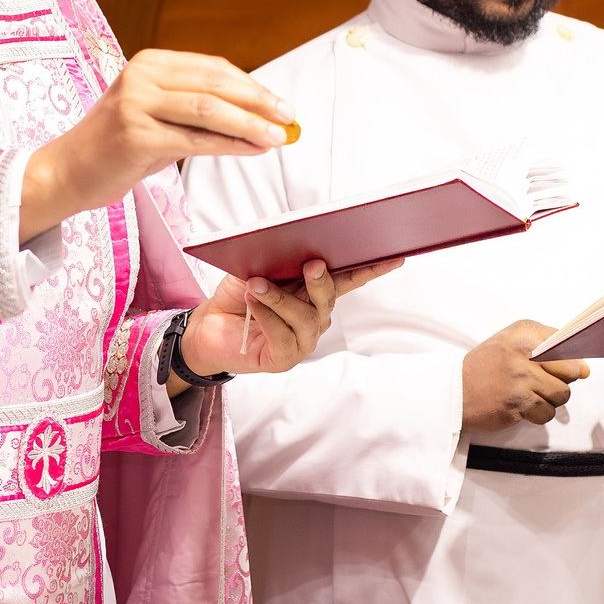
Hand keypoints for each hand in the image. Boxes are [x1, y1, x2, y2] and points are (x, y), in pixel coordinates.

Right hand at [21, 51, 291, 240]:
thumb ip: (196, 108)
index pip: (212, 68)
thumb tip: (256, 115)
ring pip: (210, 110)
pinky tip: (251, 150)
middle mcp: (141, 76)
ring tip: (277, 137)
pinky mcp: (136, 136)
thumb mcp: (155, 113)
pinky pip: (196, 140)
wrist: (67, 171)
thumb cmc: (116, 146)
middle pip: (215, 84)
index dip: (251, 85)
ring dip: (250, 124)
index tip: (279, 103)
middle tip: (288, 116)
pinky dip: (230, 145)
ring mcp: (136, 104)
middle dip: (259, 101)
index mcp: (148, 63)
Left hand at [179, 257, 400, 383]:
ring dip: (280, 298)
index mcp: (314, 291)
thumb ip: (274, 259)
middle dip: (321, 280)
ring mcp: (303, 340)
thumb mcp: (255, 268)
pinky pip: (283, 337)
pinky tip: (253, 306)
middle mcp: (315, 316)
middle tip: (311, 263)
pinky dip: (268, 318)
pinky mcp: (284, 358)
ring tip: (257, 285)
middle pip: (329, 297)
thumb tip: (287, 245)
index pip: (348, 278)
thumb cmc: (238, 295)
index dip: (371, 269)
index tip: (394, 256)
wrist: (208, 326)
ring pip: (305, 317)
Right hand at [462, 321, 583, 430]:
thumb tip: (586, 370)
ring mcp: (521, 378)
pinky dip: (538, 414)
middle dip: (562, 381)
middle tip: (541, 383)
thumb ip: (551, 348)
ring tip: (530, 395)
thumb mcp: (513, 343)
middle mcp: (524, 352)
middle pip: (571, 370)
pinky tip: (522, 407)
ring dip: (550, 400)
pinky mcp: (518, 403)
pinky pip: (547, 413)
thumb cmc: (488, 367)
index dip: (568, 359)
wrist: (455, 391)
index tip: (556, 366)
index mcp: (524, 332)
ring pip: (562, 394)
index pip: (567, 343)